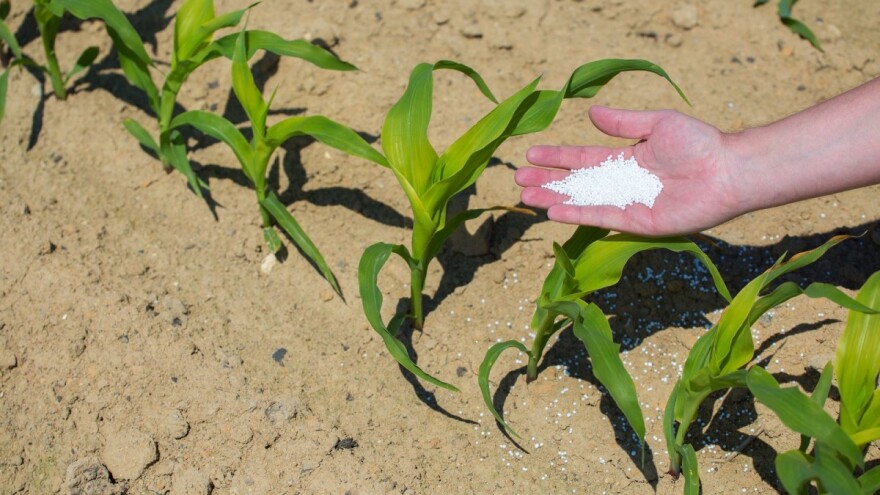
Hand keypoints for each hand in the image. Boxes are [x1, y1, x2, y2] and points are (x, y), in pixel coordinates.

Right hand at [516, 106, 741, 235]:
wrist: (726, 171)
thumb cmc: (697, 143)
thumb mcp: (657, 123)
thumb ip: (623, 123)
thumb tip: (591, 113)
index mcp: (624, 159)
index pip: (582, 159)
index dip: (556, 157)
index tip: (530, 155)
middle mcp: (621, 183)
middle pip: (575, 183)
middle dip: (546, 181)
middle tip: (517, 180)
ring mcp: (627, 204)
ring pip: (582, 202)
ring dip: (554, 200)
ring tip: (526, 197)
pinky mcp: (636, 222)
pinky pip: (601, 218)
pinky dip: (578, 215)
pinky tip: (555, 211)